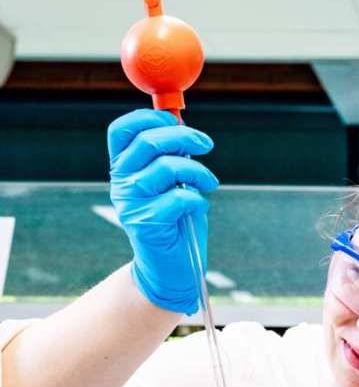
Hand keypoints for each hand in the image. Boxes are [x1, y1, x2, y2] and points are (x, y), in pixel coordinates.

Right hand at [108, 109, 218, 313]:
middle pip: (148, 143)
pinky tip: (200, 206)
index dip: (148, 118)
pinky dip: (197, 199)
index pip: (122, 131)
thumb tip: (182, 125)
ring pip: (166, 168)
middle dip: (183, 137)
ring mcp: (131, 204)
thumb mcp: (172, 183)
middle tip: (206, 144)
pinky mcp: (147, 223)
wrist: (169, 269)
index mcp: (123, 169)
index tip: (175, 119)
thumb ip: (172, 157)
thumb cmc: (176, 222)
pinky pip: (179, 198)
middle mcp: (121, 183)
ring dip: (197, 171)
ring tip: (210, 182)